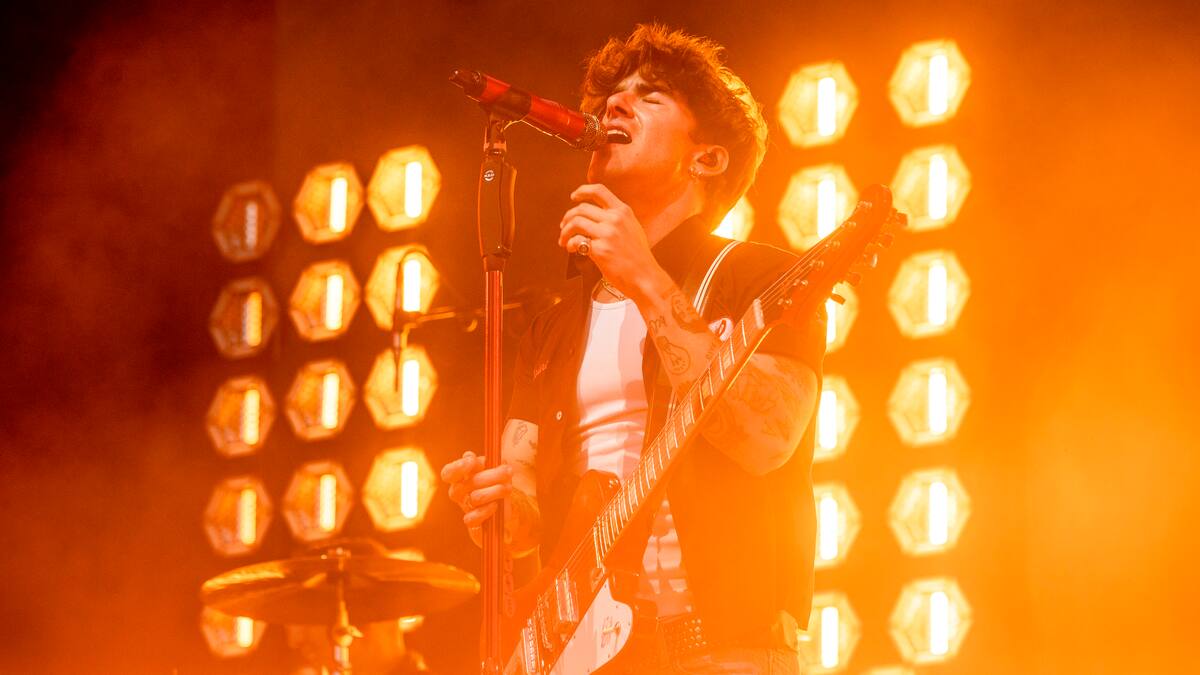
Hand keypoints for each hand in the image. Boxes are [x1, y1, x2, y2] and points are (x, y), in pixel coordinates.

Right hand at [440, 450, 513, 528]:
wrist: (510, 507)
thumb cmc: (499, 483)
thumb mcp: (496, 469)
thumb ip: (486, 462)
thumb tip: (472, 457)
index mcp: (460, 478)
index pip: (448, 473)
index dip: (457, 467)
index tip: (472, 460)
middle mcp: (459, 494)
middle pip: (465, 485)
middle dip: (490, 476)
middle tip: (508, 471)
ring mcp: (466, 509)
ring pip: (474, 498)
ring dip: (495, 491)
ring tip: (509, 487)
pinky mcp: (473, 526)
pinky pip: (472, 520)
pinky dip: (485, 511)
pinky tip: (496, 506)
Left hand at [557, 184, 665, 299]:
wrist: (645, 277)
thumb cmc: (638, 257)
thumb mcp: (633, 229)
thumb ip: (616, 219)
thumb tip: (594, 217)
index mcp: (623, 211)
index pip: (599, 190)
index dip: (582, 191)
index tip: (573, 197)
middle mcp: (615, 219)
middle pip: (582, 208)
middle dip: (568, 217)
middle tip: (564, 226)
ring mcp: (607, 234)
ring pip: (576, 222)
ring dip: (565, 231)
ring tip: (564, 240)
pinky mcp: (600, 250)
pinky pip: (577, 241)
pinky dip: (570, 244)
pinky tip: (571, 249)